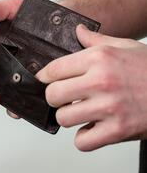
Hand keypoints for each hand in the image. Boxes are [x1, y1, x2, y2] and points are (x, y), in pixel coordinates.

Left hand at [36, 24, 146, 150]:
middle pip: (52, 95)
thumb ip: (96, 41)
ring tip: (84, 113)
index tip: (48, 82)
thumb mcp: (125, 47)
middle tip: (67, 99)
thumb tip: (77, 30)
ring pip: (64, 118)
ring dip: (71, 119)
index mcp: (99, 58)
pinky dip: (86, 138)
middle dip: (56, 98)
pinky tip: (95, 128)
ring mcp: (110, 106)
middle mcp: (102, 80)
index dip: (47, 78)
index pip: (53, 69)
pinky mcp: (119, 130)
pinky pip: (82, 141)